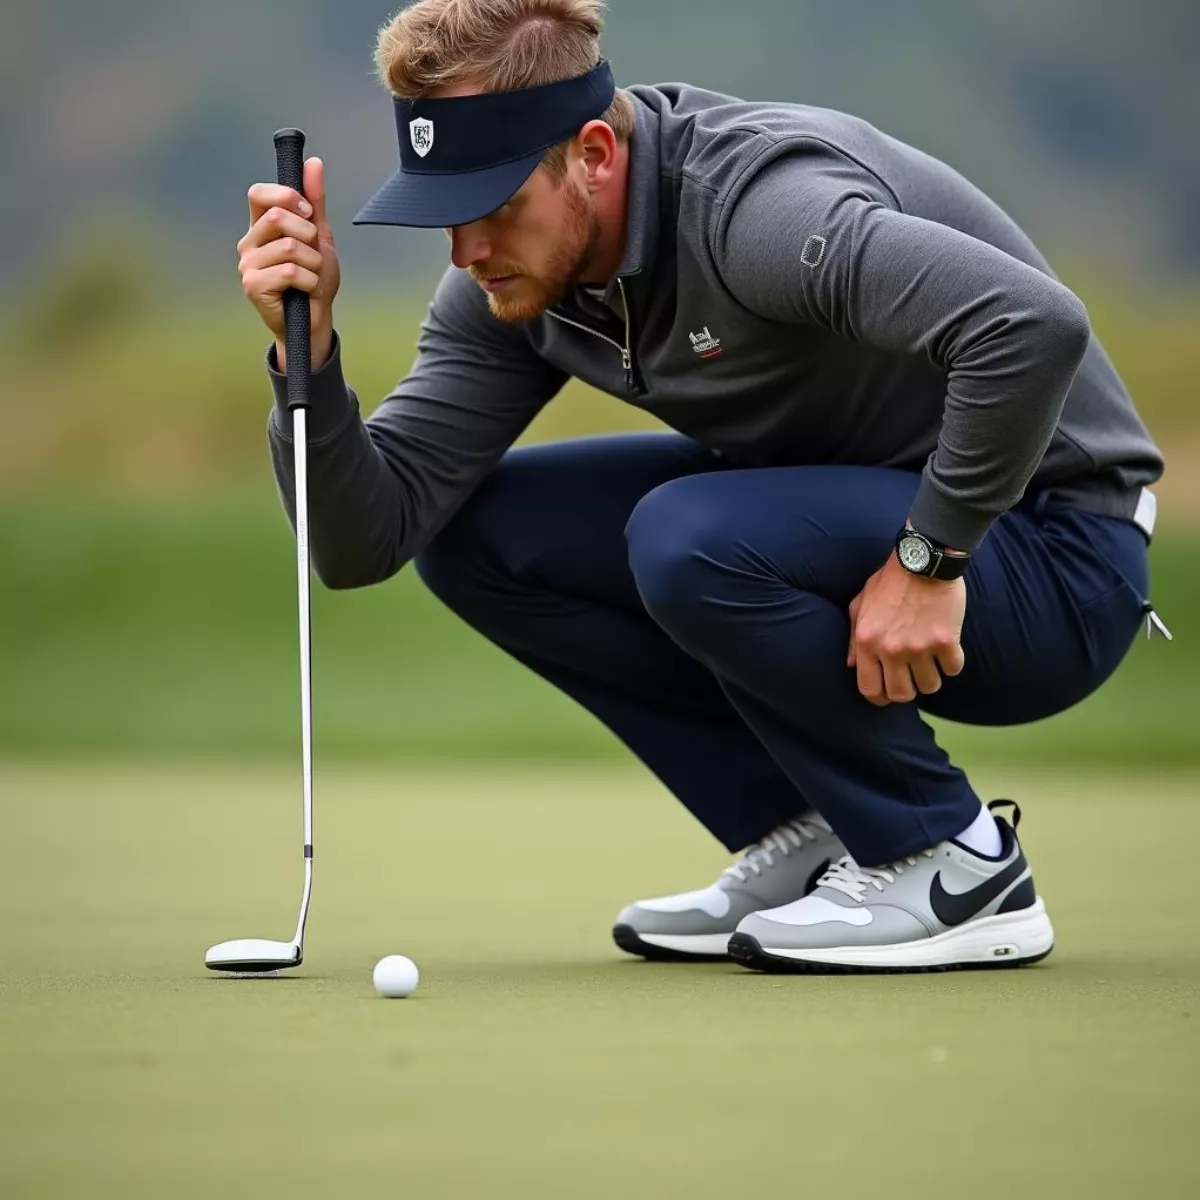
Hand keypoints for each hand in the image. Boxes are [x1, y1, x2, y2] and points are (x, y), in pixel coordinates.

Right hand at [238, 156, 339, 368]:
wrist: (316, 320)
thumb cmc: (315, 279)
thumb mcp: (320, 237)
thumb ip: (315, 201)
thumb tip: (313, 162)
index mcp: (261, 227)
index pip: (259, 193)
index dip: (286, 196)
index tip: (308, 213)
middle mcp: (249, 242)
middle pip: (278, 217)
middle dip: (308, 235)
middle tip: (314, 254)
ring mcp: (248, 265)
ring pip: (289, 247)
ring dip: (313, 263)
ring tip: (312, 276)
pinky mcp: (253, 286)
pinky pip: (290, 271)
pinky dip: (309, 280)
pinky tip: (306, 290)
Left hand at [847, 554, 965, 705]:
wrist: (923, 561)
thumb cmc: (889, 581)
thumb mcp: (860, 605)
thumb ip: (854, 637)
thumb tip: (851, 665)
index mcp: (868, 642)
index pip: (870, 689)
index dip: (879, 697)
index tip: (887, 693)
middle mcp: (891, 649)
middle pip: (902, 695)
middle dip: (907, 690)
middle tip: (911, 677)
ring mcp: (920, 647)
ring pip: (930, 686)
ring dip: (931, 678)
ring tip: (930, 662)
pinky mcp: (947, 641)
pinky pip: (953, 670)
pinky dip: (951, 663)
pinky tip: (947, 649)